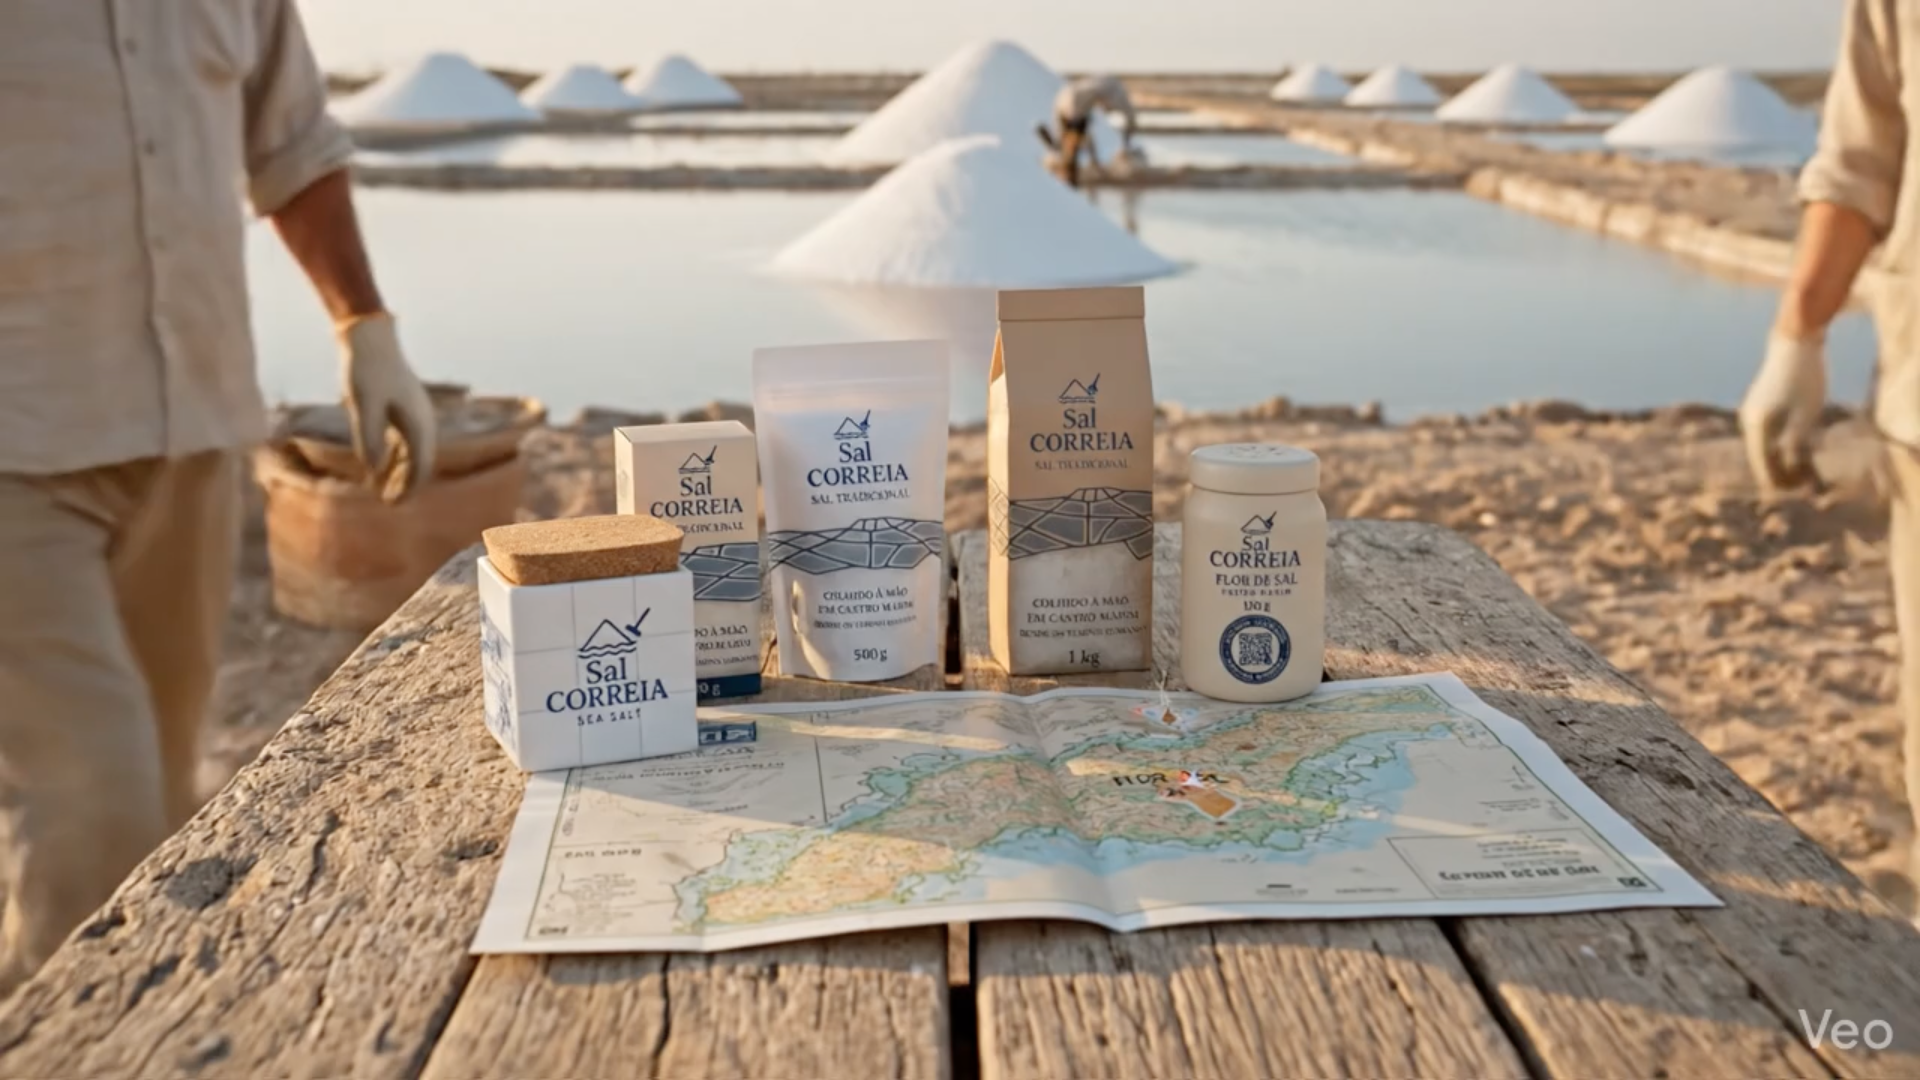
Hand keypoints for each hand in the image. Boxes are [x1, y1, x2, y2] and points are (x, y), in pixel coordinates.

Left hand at [337, 313, 435, 501]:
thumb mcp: (362, 405)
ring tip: (386, 488)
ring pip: (415, 451)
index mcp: (417, 423)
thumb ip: (368, 438)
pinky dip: (397, 455)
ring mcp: (415, 412)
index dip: (409, 488)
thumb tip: (374, 470)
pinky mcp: (404, 406)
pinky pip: (407, 439)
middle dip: (408, 484)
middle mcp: (423, 420)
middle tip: (389, 503)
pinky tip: (382, 463)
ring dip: (403, 471)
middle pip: (421, 461)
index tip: (393, 505)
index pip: (420, 466)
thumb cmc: (365, 370)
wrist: (369, 337)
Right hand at [1739, 332, 1826, 491]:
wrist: (1796, 342)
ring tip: (1807, 468)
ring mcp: (1752, 414)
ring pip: (1766, 446)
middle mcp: (1749, 423)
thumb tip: (1794, 475)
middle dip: (1784, 473)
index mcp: (1757, 428)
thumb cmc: (1804, 380)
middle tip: (1807, 484)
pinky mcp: (1760, 406)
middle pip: (1763, 459)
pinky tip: (1800, 447)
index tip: (1802, 492)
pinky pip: (1769, 434)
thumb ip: (1798, 448)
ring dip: (1784, 459)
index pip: (1765, 467)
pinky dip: (1782, 444)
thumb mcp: (1807, 418)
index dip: (1782, 483)